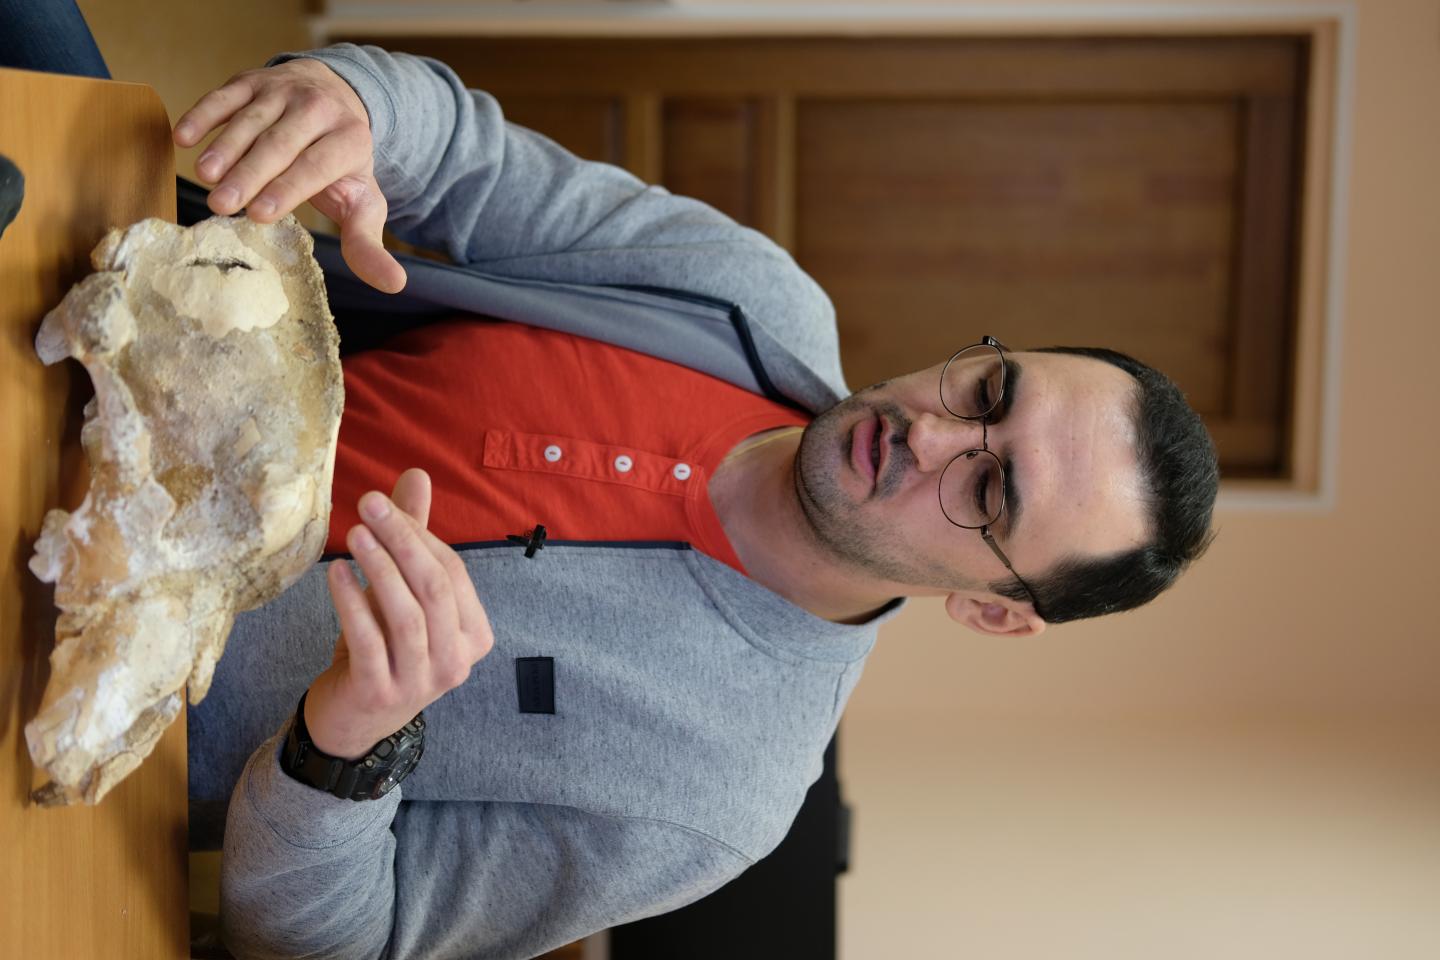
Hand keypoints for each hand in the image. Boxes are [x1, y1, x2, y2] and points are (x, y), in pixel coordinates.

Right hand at [173, 58, 407, 293]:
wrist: (334, 97)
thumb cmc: (342, 164)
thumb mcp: (363, 202)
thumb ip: (369, 243)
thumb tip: (394, 285)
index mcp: (350, 140)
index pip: (316, 165)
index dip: (288, 188)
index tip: (260, 215)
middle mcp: (318, 108)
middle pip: (280, 143)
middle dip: (250, 174)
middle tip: (222, 205)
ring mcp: (283, 90)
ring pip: (251, 119)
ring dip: (225, 147)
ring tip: (204, 177)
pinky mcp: (252, 79)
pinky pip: (225, 95)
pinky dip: (203, 113)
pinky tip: (183, 137)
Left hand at [305, 468, 492, 759]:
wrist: (353, 719)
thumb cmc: (385, 647)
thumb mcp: (402, 592)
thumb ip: (414, 537)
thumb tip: (416, 475)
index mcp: (474, 635)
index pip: (453, 573)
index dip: (418, 535)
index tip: (381, 503)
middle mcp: (456, 662)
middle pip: (435, 588)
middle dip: (402, 541)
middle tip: (368, 506)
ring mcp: (421, 683)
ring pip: (407, 614)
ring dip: (379, 567)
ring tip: (353, 533)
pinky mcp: (381, 693)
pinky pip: (369, 640)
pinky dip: (351, 603)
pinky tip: (336, 573)